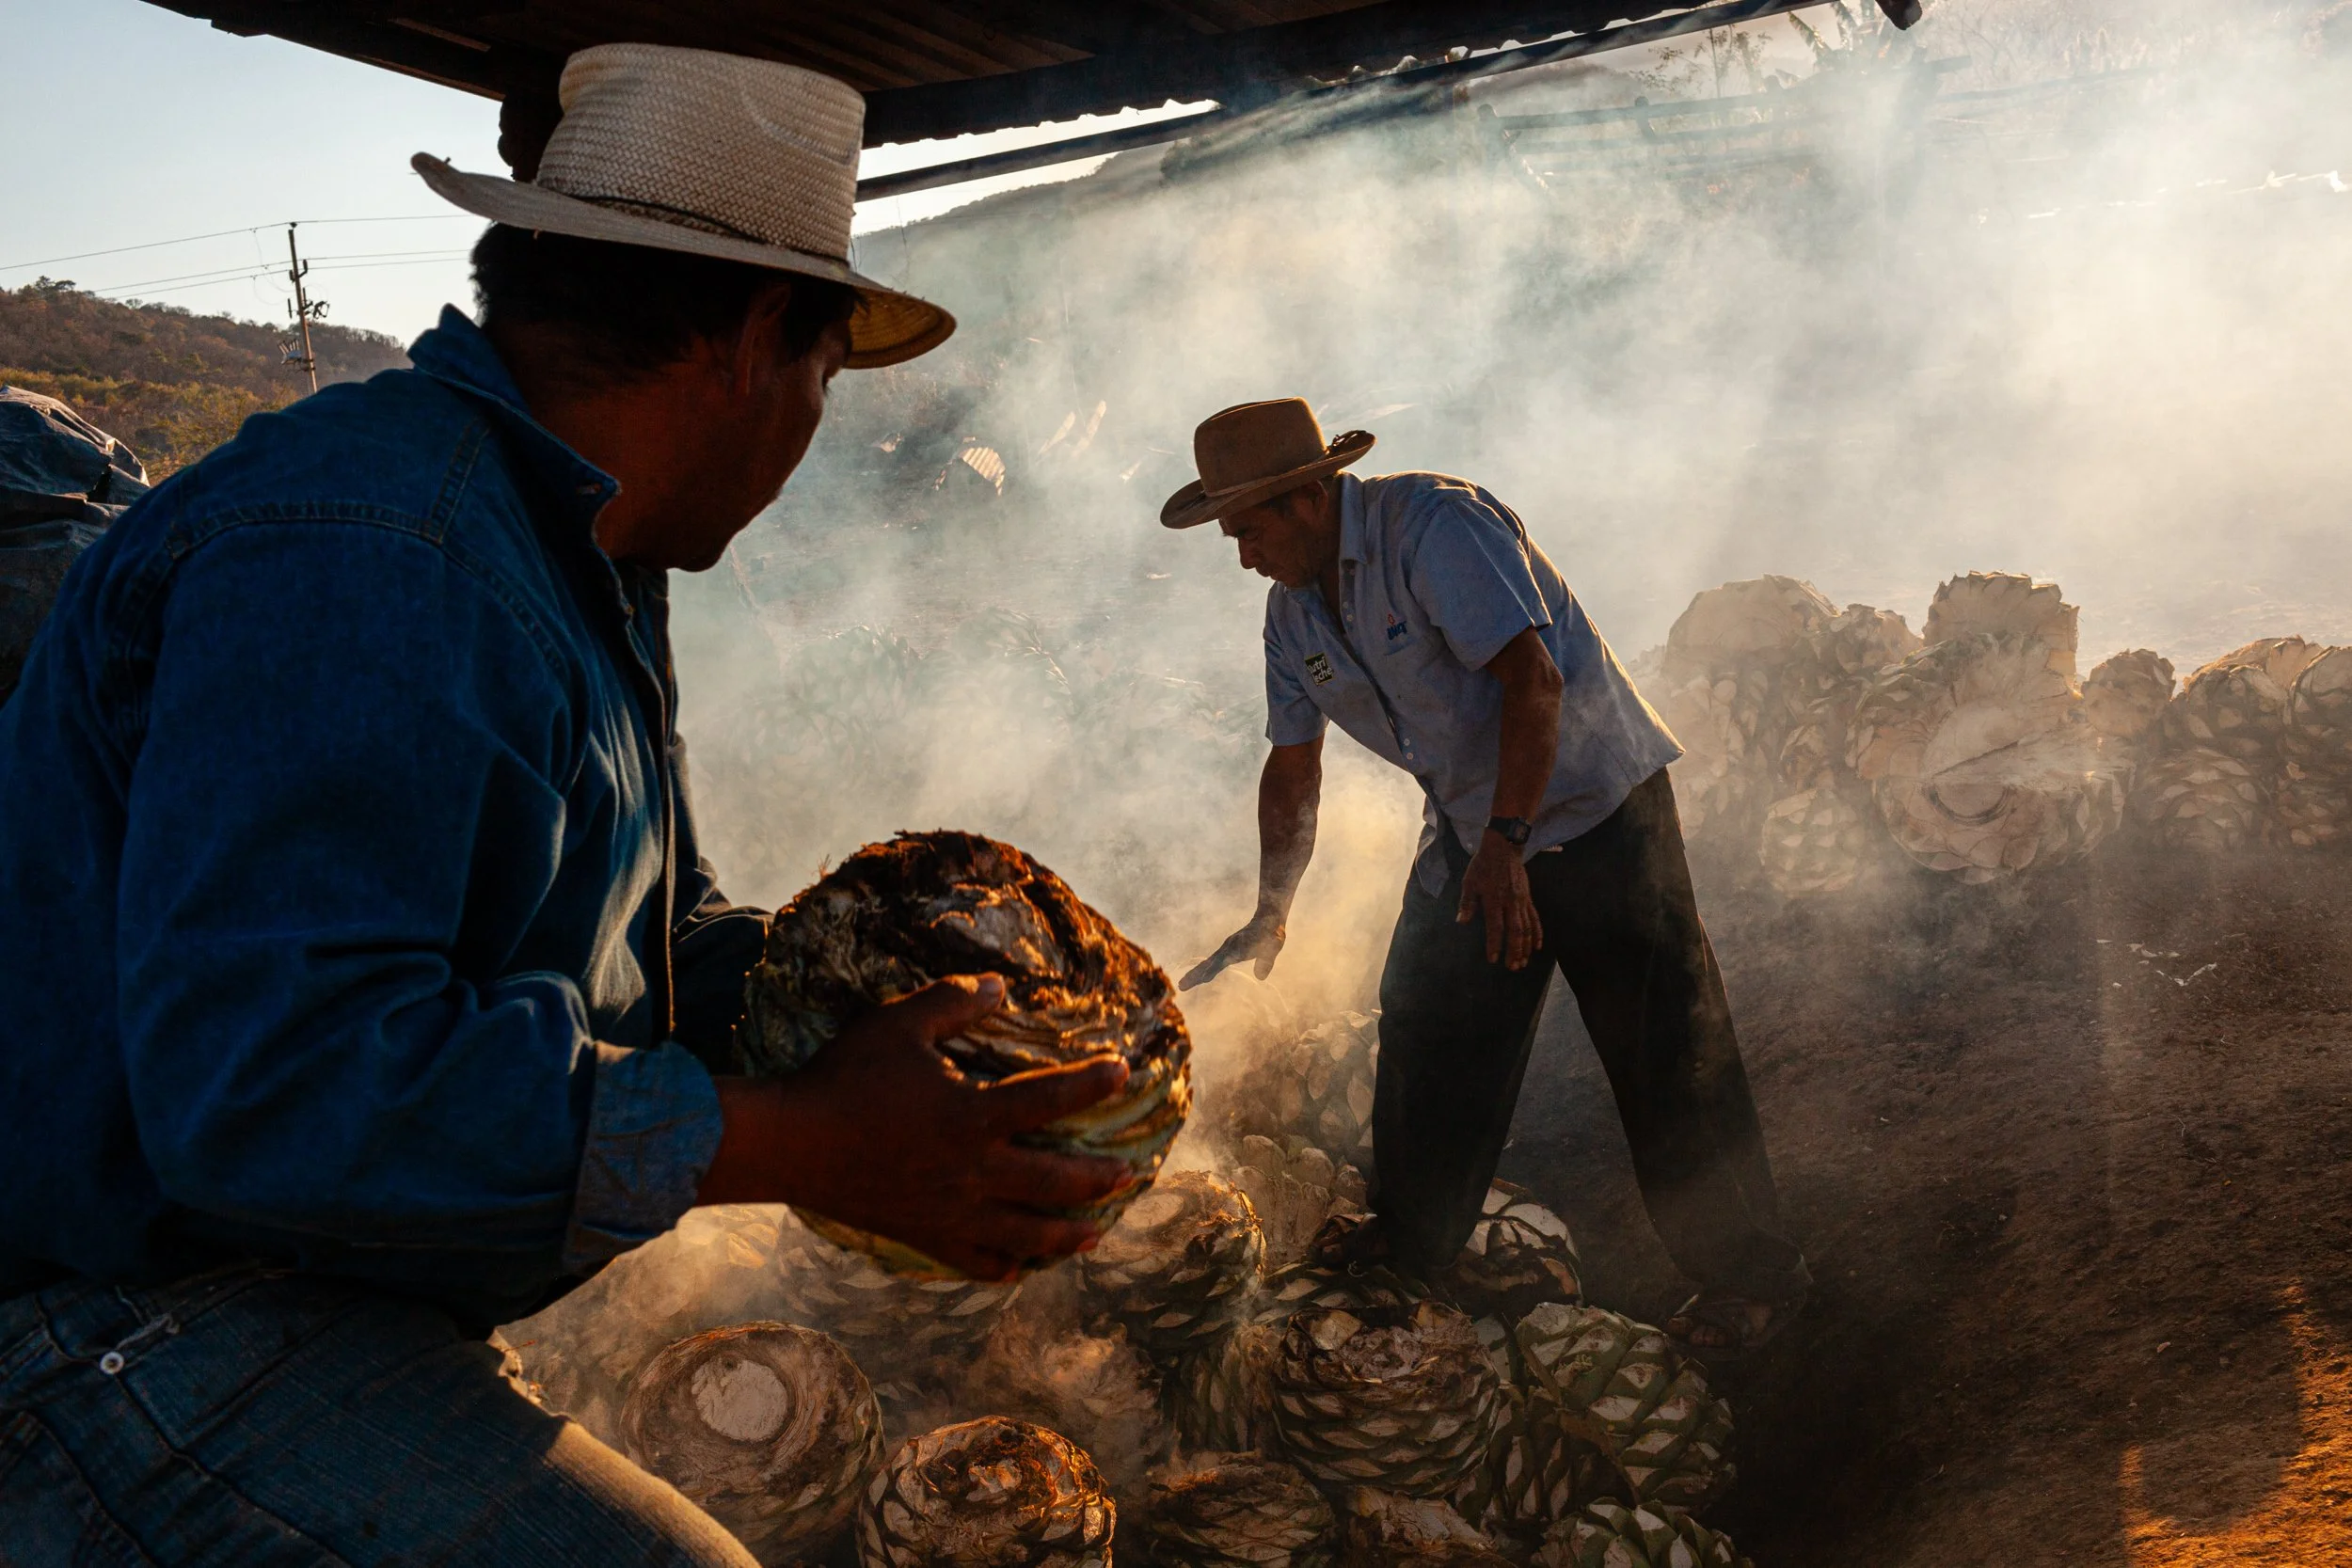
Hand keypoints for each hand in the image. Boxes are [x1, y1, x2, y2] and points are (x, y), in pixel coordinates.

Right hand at [699, 974, 1132, 1280]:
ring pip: (1023, 1232)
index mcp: (972, 1116)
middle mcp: (972, 1171)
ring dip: (1065, 1233)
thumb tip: (999, 985)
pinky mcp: (921, 1233)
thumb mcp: (898, 1023)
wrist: (789, 1142)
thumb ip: (953, 1001)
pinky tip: (1017, 1269)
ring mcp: (949, 1210)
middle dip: (1098, 1179)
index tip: (1123, 1071)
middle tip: (1129, 1174)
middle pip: (1053, 1181)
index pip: (1050, 1099)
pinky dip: (1000, 1265)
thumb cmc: (844, 1077)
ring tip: (1096, 1233)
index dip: (1091, 1084)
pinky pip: (971, 1259)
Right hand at [1179, 913, 1286, 989]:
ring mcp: (1226, 949)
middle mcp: (1228, 947)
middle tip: (1181, 986)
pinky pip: (1212, 963)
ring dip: (1195, 973)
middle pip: (1208, 963)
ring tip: (1182, 984)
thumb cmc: (1272, 933)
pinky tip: (1197, 978)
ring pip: (1208, 963)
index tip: (1201, 979)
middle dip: (1195, 974)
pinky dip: (1203, 971)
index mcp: (1237, 947)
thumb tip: (1260, 977)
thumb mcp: (1273, 947)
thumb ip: (1266, 961)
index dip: (1211, 970)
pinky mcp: (1227, 951)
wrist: (1267, 919)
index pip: (1221, 961)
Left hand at [1457, 833, 1542, 969]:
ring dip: (1526, 946)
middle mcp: (1510, 902)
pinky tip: (1537, 946)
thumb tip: (1461, 922)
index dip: (1495, 944)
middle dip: (1515, 951)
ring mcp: (1522, 901)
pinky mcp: (1528, 898)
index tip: (1493, 959)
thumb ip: (1467, 903)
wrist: (1503, 848)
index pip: (1495, 927)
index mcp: (1493, 900)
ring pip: (1527, 927)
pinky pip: (1535, 918)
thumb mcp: (1469, 882)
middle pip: (1515, 931)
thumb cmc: (1483, 866)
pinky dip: (1537, 933)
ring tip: (1524, 962)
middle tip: (1513, 967)